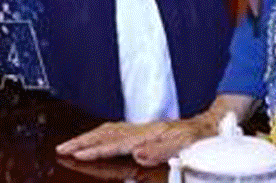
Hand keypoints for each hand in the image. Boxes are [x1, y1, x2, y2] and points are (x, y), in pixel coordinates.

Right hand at [56, 114, 217, 165]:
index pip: (115, 143)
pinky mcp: (145, 129)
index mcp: (149, 133)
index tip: (76, 155)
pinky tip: (97, 137)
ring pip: (108, 131)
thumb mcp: (187, 144)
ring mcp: (143, 128)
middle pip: (105, 134)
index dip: (95, 150)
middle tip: (61, 148)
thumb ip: (161, 150)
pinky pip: (116, 130)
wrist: (215, 121)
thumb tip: (137, 155)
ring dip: (88, 137)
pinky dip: (100, 133)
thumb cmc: (202, 135)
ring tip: (71, 144)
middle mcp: (143, 129)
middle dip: (81, 142)